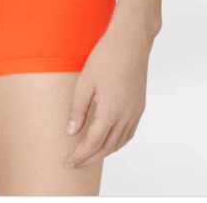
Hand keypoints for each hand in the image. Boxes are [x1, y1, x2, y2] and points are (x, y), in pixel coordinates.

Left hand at [63, 11, 155, 169]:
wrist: (130, 42)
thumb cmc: (106, 57)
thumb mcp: (85, 82)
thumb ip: (78, 109)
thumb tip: (71, 132)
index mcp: (111, 112)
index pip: (93, 143)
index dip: (80, 156)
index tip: (67, 163)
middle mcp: (126, 116)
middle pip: (107, 147)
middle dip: (89, 159)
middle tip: (74, 164)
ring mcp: (135, 111)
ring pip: (119, 142)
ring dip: (103, 153)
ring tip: (88, 156)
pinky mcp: (139, 106)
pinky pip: (128, 133)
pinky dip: (116, 142)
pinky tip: (108, 140)